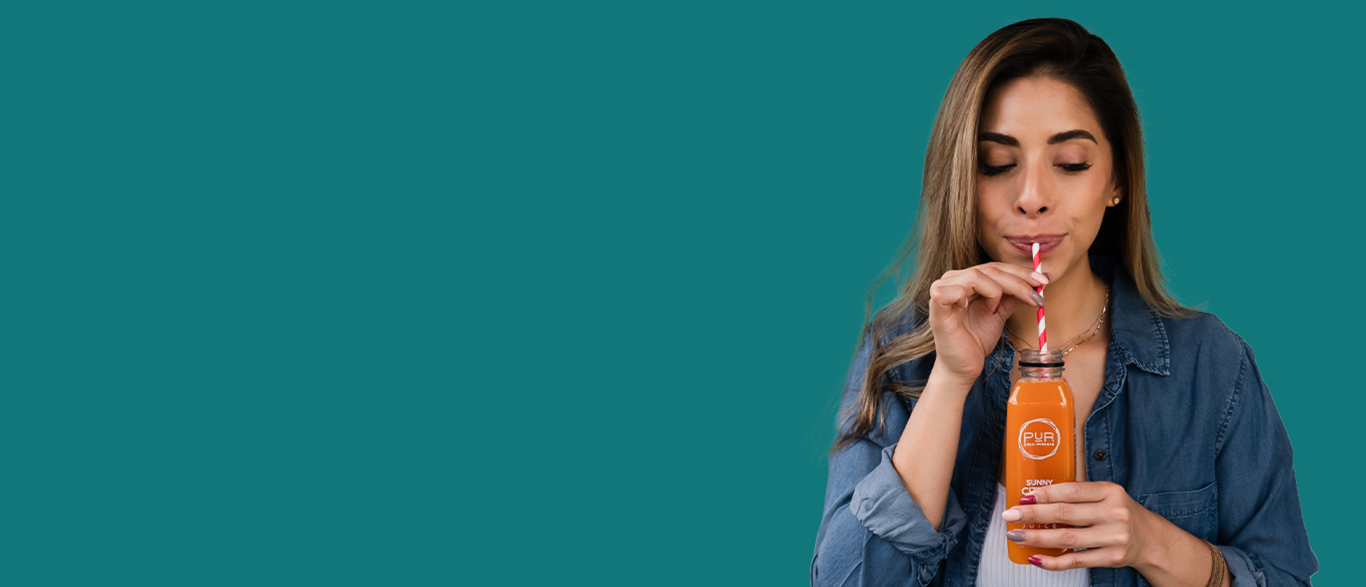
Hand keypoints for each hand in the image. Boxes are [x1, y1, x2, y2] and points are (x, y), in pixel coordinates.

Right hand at [928, 262, 1047, 383]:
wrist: (963, 367)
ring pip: (976, 276)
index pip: (995, 267)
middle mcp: (951, 280)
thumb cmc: (976, 339)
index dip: (1020, 272)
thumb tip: (1040, 280)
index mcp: (965, 279)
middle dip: (1018, 281)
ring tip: (995, 310)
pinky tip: (974, 308)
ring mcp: (941, 290)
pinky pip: (954, 290)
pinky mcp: (936, 305)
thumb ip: (1014, 295)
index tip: (1043, 281)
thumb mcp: (1001, 312)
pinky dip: (968, 297)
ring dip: (996, 291)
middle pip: (989, 269)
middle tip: (1036, 296)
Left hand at [1000, 481, 1158, 570]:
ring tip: (1016, 535)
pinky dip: (1052, 561)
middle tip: (1011, 516)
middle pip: (1065, 514)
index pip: (1071, 491)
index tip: (1024, 497)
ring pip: (1067, 538)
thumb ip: (1079, 494)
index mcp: (1110, 491)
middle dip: (1033, 515)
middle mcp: (1114, 512)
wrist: (1152, 540)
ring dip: (1037, 538)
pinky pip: (1075, 560)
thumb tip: (1036, 498)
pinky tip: (1035, 557)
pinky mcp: (1111, 558)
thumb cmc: (1120, 513)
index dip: (1045, 494)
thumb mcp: (1107, 495)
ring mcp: (1114, 537)